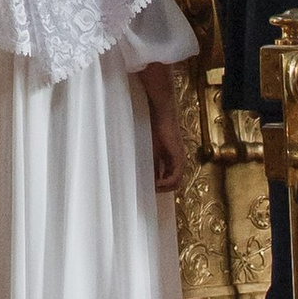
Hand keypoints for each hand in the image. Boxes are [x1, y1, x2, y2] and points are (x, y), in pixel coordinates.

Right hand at [140, 64, 185, 196]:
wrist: (160, 106)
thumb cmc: (150, 118)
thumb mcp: (142, 136)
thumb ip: (138, 145)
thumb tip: (119, 153)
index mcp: (167, 152)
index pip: (166, 173)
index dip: (158, 182)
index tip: (146, 187)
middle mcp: (175, 156)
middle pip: (173, 180)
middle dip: (162, 189)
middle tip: (148, 192)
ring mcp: (178, 156)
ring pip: (176, 181)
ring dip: (164, 188)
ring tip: (151, 189)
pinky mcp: (177, 155)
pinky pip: (176, 176)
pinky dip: (167, 183)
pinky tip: (156, 184)